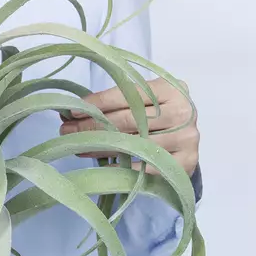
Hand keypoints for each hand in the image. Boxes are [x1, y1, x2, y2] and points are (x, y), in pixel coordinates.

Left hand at [58, 77, 199, 177]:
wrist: (188, 139)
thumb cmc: (160, 116)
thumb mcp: (145, 101)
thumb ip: (118, 101)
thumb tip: (76, 110)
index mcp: (170, 89)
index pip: (128, 94)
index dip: (98, 102)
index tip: (72, 111)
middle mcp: (182, 111)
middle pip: (129, 120)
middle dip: (93, 125)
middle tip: (67, 131)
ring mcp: (186, 138)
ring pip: (134, 144)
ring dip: (101, 147)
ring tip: (79, 148)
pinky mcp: (186, 162)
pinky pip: (146, 166)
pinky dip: (122, 167)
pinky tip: (102, 166)